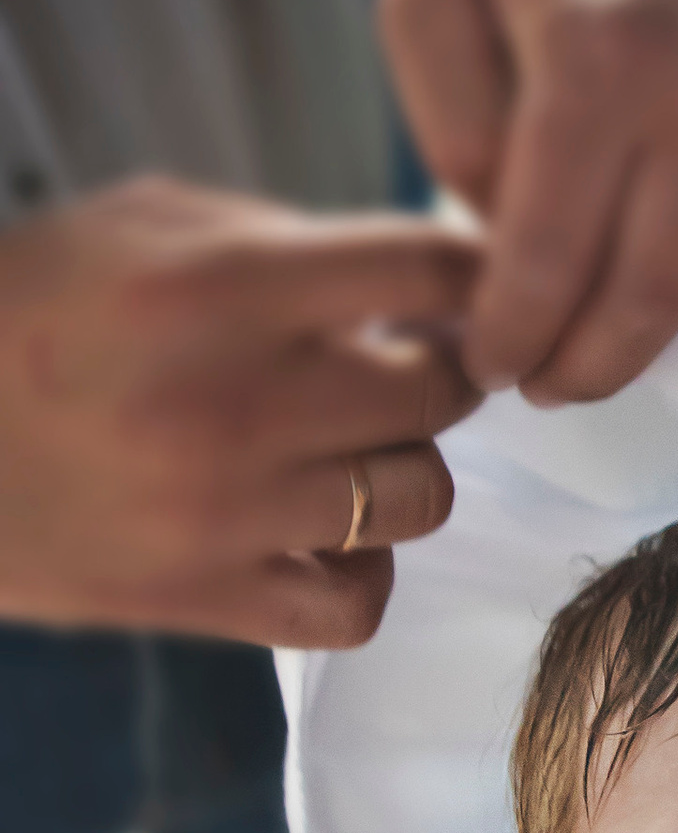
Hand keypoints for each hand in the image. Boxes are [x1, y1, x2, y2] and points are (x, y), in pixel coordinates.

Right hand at [0, 177, 477, 644]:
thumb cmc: (27, 308)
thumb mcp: (140, 226)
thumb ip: (284, 240)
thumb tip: (417, 278)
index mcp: (224, 284)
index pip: (433, 267)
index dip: (477, 271)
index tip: (464, 286)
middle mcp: (239, 401)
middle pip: (442, 391)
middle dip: (441, 367)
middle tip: (405, 361)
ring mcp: (228, 511)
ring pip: (418, 496)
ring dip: (403, 465)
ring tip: (355, 446)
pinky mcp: (203, 597)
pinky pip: (356, 606)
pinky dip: (362, 572)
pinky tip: (328, 534)